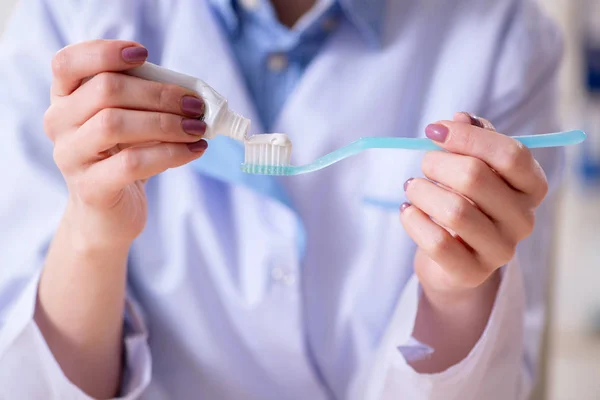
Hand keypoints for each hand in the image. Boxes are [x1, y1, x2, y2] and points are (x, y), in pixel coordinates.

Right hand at [44, 40, 207, 248]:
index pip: (68, 63)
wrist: (107, 216)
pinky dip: (171, 153)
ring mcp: (70, 157)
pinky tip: (194, 150)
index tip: (144, 54)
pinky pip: (132, 162)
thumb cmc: (121, 160)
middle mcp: (59, 124)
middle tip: (195, 105)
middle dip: (159, 94)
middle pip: (105, 90)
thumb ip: (145, 102)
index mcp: (65, 100)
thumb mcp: (130, 123)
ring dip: (166, 123)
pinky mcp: (91, 188)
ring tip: (198, 129)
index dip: (104, 52)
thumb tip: (191, 93)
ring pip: (115, 124)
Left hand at [401, 112, 547, 302]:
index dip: (467, 137)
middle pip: (475, 177)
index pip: (510, 153)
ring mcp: (500, 250)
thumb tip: (460, 118)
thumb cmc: (466, 202)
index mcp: (531, 186)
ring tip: (412, 187)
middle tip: (424, 164)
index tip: (434, 130)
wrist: (453, 259)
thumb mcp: (475, 167)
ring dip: (422, 191)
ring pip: (454, 210)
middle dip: (437, 163)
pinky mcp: (471, 273)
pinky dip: (414, 220)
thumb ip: (473, 140)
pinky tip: (407, 211)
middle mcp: (523, 219)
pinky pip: (438, 242)